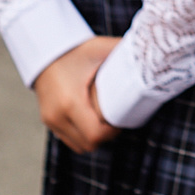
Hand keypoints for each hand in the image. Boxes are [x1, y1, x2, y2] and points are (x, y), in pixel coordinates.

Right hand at [32, 35, 122, 152]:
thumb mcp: (100, 48)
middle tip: (118, 120)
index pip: (95, 134)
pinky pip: (69, 139)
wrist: (43, 49)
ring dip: (94, 138)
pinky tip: (93, 120)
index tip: (122, 119)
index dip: (112, 132)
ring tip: (106, 121)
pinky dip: (82, 135)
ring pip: (78, 146)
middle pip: (88, 144)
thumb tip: (150, 53)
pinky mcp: (48, 120)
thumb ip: (124, 51)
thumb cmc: (75, 49)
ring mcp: (50, 120)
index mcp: (70, 102)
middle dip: (106, 136)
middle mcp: (57, 115)